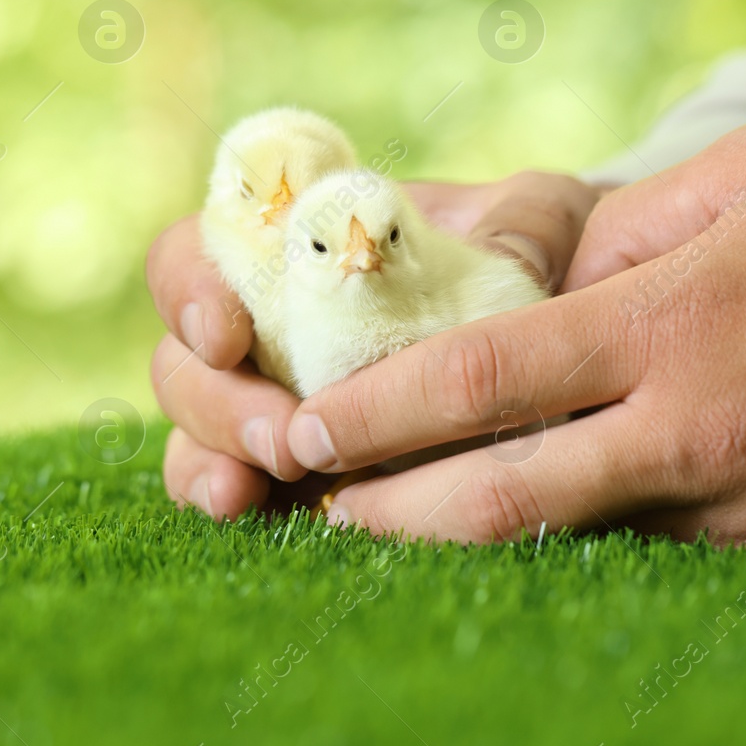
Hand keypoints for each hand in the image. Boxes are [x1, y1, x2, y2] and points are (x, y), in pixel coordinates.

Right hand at [145, 172, 604, 517]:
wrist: (563, 339)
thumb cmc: (534, 260)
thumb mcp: (539, 228)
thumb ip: (522, 227)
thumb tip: (504, 260)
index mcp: (300, 246)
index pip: (203, 252)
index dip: (191, 289)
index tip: (226, 334)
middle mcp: (264, 324)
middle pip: (183, 359)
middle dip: (217, 403)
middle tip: (281, 441)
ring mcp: (270, 402)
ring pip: (193, 432)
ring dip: (210, 461)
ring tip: (249, 495)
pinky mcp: (293, 471)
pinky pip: (229, 487)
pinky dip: (225, 502)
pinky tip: (250, 518)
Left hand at [287, 123, 745, 544]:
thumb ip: (619, 225)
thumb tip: (518, 263)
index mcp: (677, 323)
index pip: (486, 379)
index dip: (377, 414)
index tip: (301, 431)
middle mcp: (702, 435)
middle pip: (501, 503)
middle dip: (385, 515)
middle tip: (310, 507)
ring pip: (572, 550)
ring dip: (468, 544)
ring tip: (386, 527)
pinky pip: (661, 565)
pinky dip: (583, 551)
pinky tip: (538, 531)